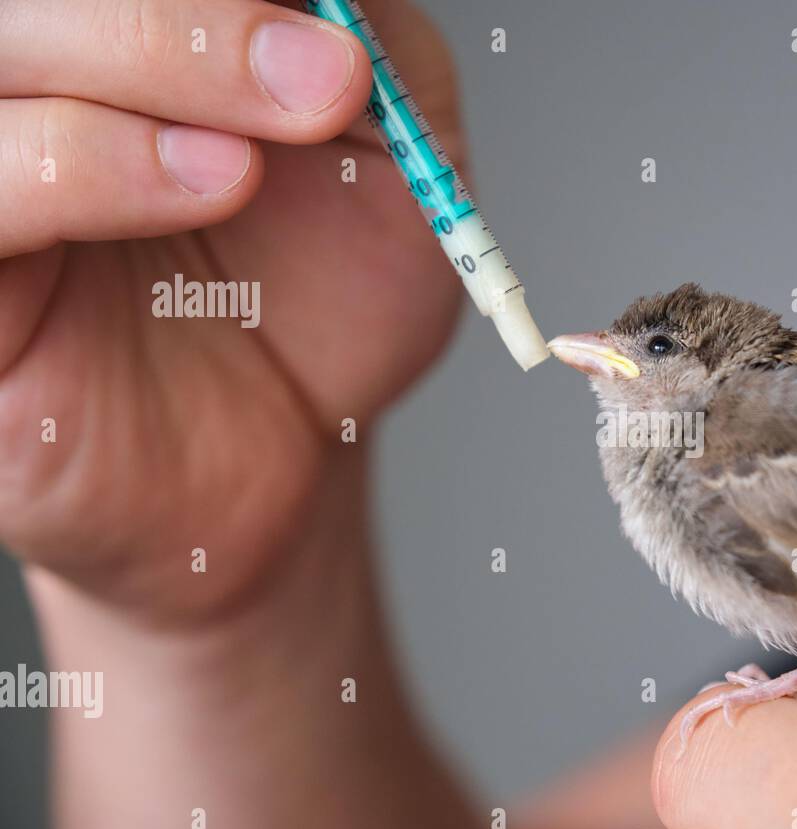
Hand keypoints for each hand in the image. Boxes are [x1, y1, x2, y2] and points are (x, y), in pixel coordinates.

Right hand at [0, 0, 487, 828]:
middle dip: (196, 20)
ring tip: (278, 138)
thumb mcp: (388, 154)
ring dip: (154, 62)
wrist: (295, 449)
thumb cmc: (324, 300)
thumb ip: (370, 44)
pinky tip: (212, 180)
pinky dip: (88, 163)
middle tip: (332, 72)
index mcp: (119, 50)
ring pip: (2, 54)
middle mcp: (32, 88)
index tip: (334, 24)